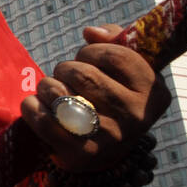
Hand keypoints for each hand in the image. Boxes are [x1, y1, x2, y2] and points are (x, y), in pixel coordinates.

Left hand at [22, 24, 170, 172]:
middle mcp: (137, 117)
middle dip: (65, 68)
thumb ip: (113, 41)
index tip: (84, 57)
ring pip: (61, 93)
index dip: (90, 51)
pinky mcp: (82, 154)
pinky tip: (35, 104)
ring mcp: (110, 138)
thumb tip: (91, 32)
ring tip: (52, 91)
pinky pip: (44, 120)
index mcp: (154, 93)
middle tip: (64, 76)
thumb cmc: (111, 99)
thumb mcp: (125, 70)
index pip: (116, 56)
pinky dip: (32, 106)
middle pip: (83, 73)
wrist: (104, 151)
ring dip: (47, 86)